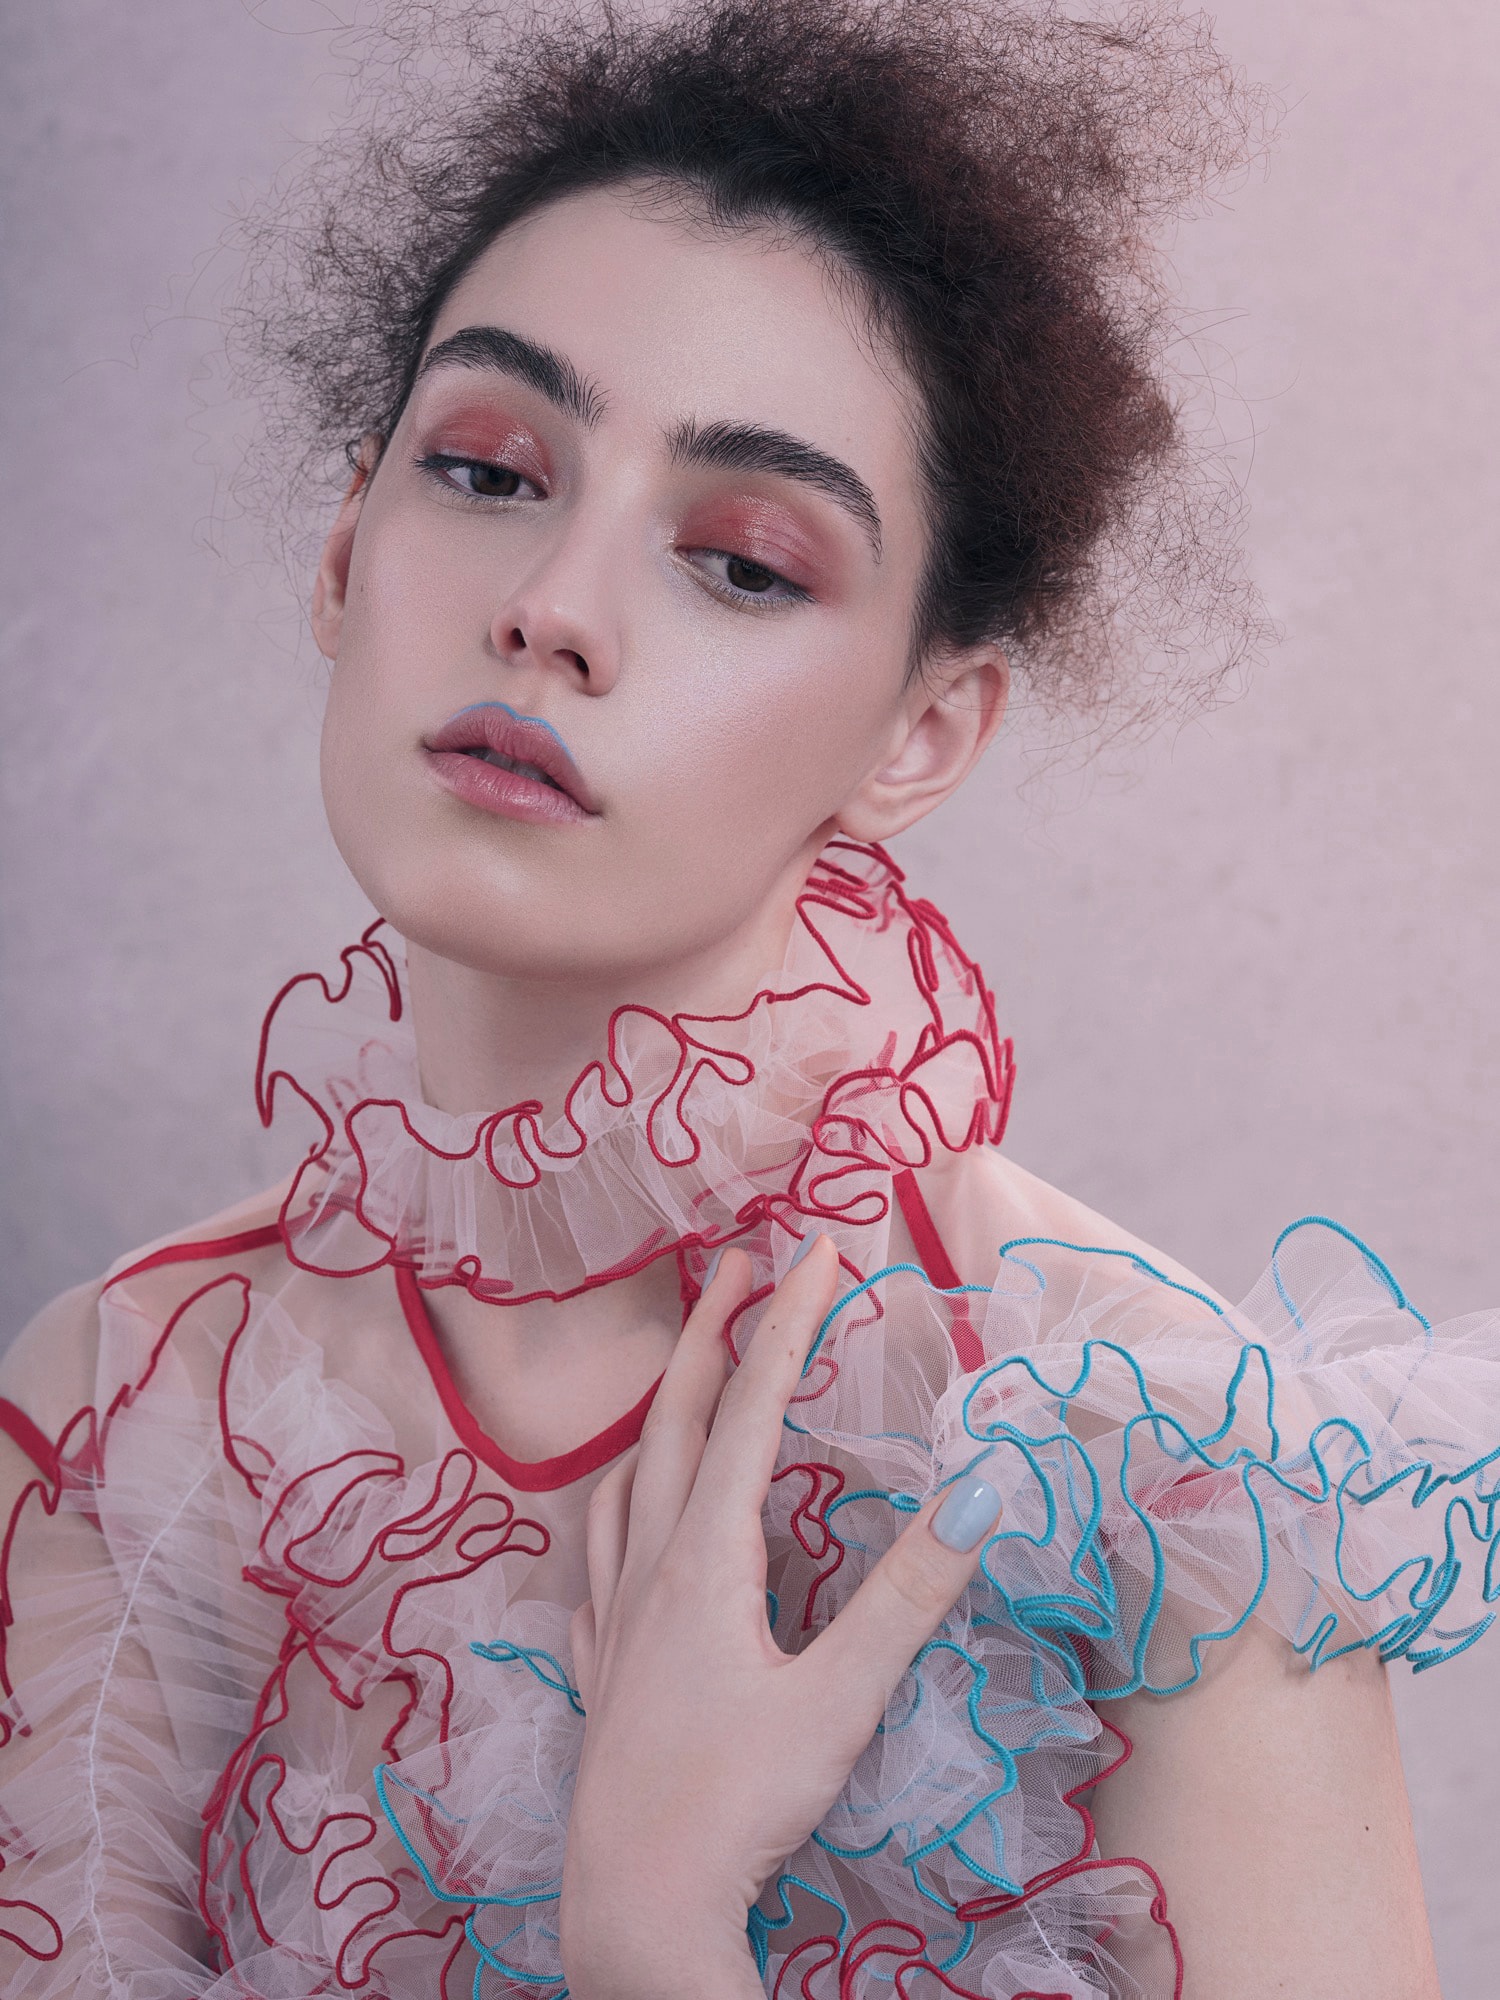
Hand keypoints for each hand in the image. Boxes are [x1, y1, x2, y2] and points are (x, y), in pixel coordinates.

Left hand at [559, 1236, 1001, 1999]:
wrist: (632, 1904)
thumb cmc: (738, 1802)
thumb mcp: (840, 1700)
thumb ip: (911, 1598)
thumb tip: (984, 1493)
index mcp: (707, 1557)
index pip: (754, 1407)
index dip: (789, 1320)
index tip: (821, 1248)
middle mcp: (649, 1567)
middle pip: (677, 1419)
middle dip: (709, 1330)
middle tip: (737, 1261)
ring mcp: (613, 1618)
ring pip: (627, 1480)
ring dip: (663, 1411)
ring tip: (686, 1378)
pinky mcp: (600, 1669)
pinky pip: (599, 1555)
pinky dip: (621, 1507)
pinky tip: (626, 1528)